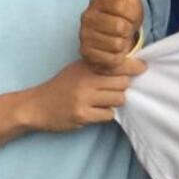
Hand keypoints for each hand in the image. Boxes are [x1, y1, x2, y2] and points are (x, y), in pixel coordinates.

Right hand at [22, 59, 143, 131]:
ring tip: (102, 101)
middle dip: (122, 88)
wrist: (35, 106)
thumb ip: (98, 66)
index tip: (143, 67)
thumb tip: (128, 63)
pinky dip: (106, 114)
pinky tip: (95, 111)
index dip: (134, 66)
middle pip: (123, 83)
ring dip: (115, 102)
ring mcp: (84, 99)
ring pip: (118, 99)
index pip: (117, 63)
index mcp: (86, 67)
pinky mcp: (82, 115)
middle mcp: (86, 80)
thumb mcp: (77, 70)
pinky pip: (108, 115)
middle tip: (113, 90)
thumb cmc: (60, 87)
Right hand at [81, 0, 144, 71]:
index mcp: (97, 0)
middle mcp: (86, 17)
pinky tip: (113, 52)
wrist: (120, 42)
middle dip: (128, 30)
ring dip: (123, 45)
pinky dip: (118, 58)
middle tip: (125, 30)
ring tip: (120, 41)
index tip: (129, 15)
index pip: (120, 5)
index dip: (132, 13)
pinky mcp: (86, 54)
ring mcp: (84, 36)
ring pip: (116, 43)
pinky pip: (111, 58)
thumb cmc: (125, 17)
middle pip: (119, 27)